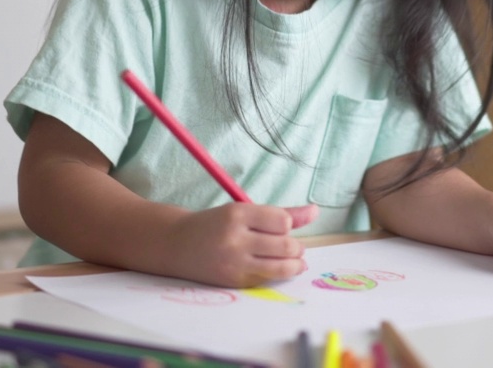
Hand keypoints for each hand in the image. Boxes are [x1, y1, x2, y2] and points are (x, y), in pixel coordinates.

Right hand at [159, 203, 317, 287]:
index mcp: (238, 213)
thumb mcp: (244, 211)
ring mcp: (234, 262)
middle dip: (296, 247)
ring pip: (281, 266)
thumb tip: (315, 212)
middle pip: (286, 245)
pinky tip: (275, 268)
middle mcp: (235, 238)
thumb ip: (280, 213)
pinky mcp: (233, 281)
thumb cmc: (216, 224)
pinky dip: (277, 274)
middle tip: (292, 246)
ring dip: (294, 264)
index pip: (282, 221)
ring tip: (294, 260)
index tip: (282, 227)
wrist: (177, 244)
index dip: (287, 225)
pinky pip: (267, 279)